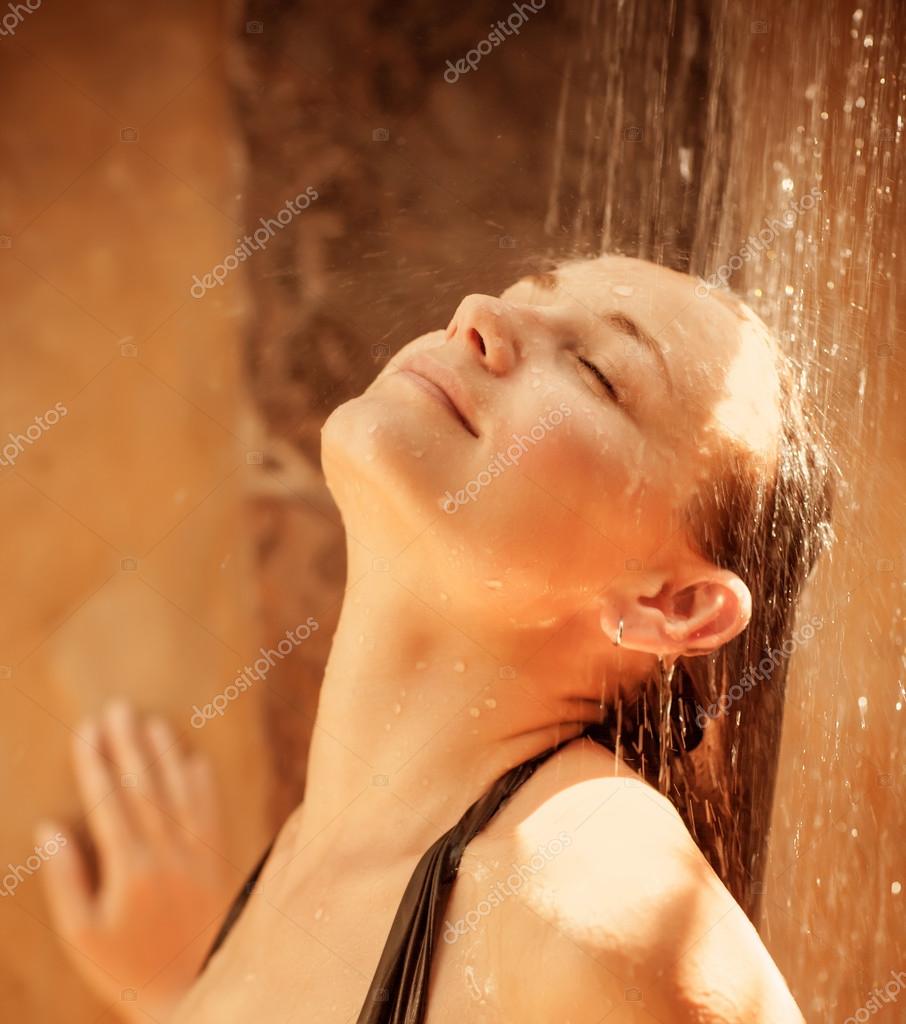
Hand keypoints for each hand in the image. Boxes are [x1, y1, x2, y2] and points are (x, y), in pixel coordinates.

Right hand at [38, 701, 232, 1021]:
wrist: (187, 991)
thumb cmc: (124, 965)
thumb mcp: (81, 933)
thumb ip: (66, 879)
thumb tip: (50, 828)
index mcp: (130, 868)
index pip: (109, 802)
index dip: (96, 764)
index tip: (86, 731)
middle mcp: (167, 852)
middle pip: (145, 786)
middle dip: (128, 744)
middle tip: (116, 708)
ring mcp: (197, 853)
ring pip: (179, 791)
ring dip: (164, 753)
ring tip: (150, 721)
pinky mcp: (217, 859)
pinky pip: (211, 810)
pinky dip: (202, 782)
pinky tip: (193, 757)